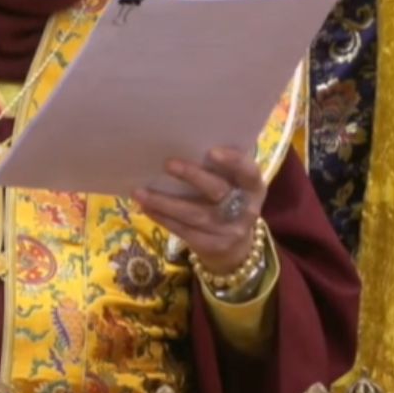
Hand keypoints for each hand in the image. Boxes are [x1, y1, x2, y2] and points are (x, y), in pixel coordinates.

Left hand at [132, 146, 266, 276]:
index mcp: (253, 187)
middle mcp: (246, 210)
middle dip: (192, 176)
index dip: (233, 161)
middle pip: (218, 191)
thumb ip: (219, 169)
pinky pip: (184, 231)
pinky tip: (145, 207)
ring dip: (164, 202)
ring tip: (140, 191)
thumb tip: (181, 143)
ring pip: (194, 214)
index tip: (211, 151)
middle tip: (168, 163)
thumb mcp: (234, 186)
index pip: (248, 172)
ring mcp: (229, 231)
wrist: (236, 249)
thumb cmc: (228, 202)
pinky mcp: (212, 246)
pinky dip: (162, 218)